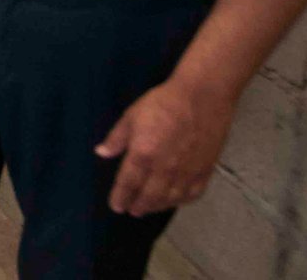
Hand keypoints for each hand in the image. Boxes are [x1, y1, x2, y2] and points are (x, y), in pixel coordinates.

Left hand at [96, 80, 234, 215]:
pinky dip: (181, 201)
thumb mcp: (132, 116)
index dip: (120, 197)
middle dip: (138, 206)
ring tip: (149, 207)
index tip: (116, 206)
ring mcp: (186, 172)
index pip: (128, 184)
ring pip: (170, 199)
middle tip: (132, 210)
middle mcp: (164, 169)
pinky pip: (192, 194)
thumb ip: (117, 138)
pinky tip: (175, 200)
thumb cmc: (163, 103)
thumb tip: (101, 153)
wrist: (201, 97)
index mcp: (143, 154)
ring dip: (157, 206)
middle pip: (149, 197)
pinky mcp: (205, 171)